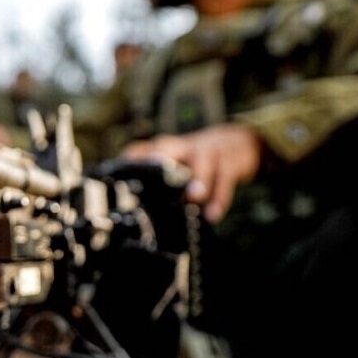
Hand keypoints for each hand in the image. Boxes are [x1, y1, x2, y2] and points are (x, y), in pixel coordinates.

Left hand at [121, 123, 261, 222]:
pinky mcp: (231, 161)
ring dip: (199, 178)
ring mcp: (208, 151)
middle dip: (161, 158)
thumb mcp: (176, 163)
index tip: (118, 181)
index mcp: (165, 149)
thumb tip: (128, 205)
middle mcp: (184, 147)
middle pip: (169, 147)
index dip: (129, 163)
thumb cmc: (196, 160)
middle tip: (154, 168)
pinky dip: (220, 197)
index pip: (140, 151)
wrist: (239, 142)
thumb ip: (155, 180)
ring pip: (203, 160)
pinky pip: (226, 178)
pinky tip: (213, 215)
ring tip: (194, 197)